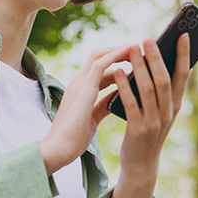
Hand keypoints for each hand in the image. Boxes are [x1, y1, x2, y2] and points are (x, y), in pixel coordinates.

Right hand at [38, 45, 131, 173]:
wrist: (59, 149)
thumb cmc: (74, 138)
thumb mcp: (93, 118)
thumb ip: (102, 106)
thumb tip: (116, 99)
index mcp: (80, 90)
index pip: (97, 68)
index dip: (115, 62)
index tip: (133, 61)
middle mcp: (78, 83)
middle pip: (98, 57)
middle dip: (117, 51)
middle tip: (137, 50)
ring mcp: (79, 84)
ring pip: (99, 56)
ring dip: (118, 50)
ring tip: (136, 47)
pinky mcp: (83, 89)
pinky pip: (100, 65)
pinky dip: (115, 55)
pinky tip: (129, 52)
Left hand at [114, 33, 190, 180]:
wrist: (141, 164)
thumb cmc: (150, 132)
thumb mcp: (165, 112)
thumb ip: (171, 92)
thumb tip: (184, 66)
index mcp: (176, 105)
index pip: (183, 76)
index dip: (184, 55)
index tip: (183, 35)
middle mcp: (168, 112)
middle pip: (164, 79)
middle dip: (157, 57)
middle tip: (148, 38)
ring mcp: (154, 121)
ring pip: (148, 89)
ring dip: (140, 66)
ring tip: (132, 47)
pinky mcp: (138, 129)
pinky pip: (131, 103)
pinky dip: (124, 86)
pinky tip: (117, 71)